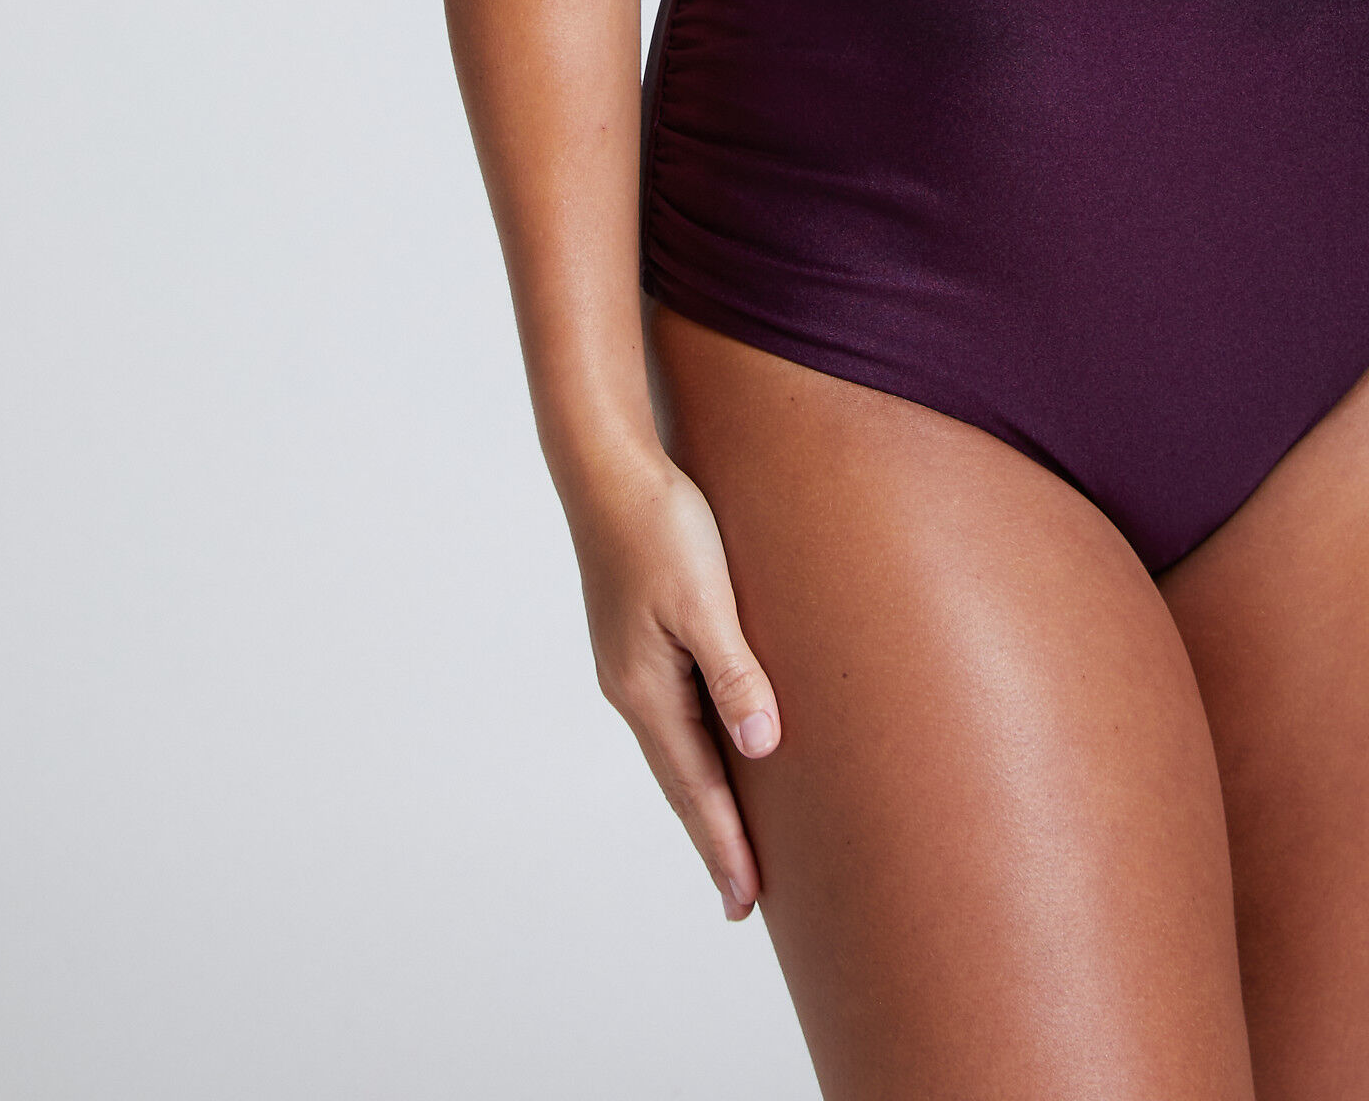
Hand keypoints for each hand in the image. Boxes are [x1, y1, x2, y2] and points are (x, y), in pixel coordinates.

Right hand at [570, 453, 780, 919]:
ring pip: (678, 747)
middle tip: (743, 897)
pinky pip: (674, 712)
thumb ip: (733, 673)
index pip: (695, 789)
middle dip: (714, 837)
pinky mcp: (639, 636)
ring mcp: (632, 663)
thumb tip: (761, 750)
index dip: (724, 845)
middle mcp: (633, 688)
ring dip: (705, 795)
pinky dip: (697, 748)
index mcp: (647, 689)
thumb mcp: (705, 599)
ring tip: (731, 835)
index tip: (746, 902)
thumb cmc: (660, 525)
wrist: (607, 466)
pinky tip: (714, 747)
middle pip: (682, 780)